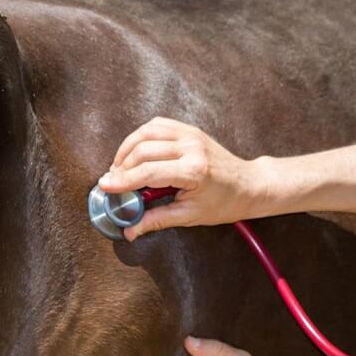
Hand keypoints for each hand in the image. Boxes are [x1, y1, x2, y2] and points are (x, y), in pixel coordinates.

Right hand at [97, 116, 266, 240]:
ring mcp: (191, 135)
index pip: (148, 172)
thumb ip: (158, 220)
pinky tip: (135, 151)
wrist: (249, 184)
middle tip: (113, 182)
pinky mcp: (191, 130)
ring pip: (146, 132)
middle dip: (122, 167)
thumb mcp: (191, 215)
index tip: (105, 187)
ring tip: (120, 167)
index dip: (123, 180)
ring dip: (127, 148)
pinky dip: (141, 136)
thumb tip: (130, 230)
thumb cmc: (225, 202)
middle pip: (143, 150)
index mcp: (194, 170)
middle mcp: (192, 147)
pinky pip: (158, 125)